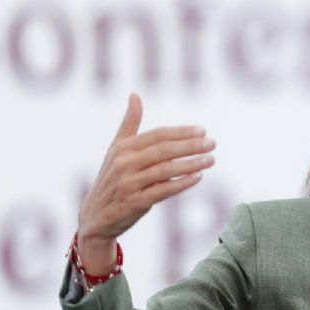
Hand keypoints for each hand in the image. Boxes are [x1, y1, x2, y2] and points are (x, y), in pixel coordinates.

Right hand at [76, 93, 215, 274]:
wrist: (96, 215)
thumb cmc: (112, 178)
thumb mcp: (116, 149)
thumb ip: (129, 123)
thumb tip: (135, 94)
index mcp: (122, 148)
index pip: (157, 135)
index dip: (181, 132)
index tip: (203, 130)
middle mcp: (124, 163)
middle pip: (164, 150)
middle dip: (191, 145)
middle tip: (212, 143)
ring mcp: (129, 183)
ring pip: (166, 170)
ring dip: (192, 164)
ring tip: (211, 159)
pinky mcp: (136, 202)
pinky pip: (164, 190)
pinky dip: (182, 183)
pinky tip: (198, 177)